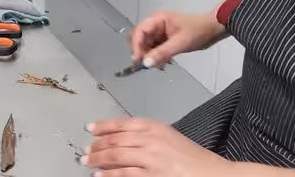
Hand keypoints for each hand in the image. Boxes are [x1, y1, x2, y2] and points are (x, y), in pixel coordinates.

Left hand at [83, 118, 235, 176]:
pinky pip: (123, 174)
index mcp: (155, 126)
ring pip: (116, 157)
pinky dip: (108, 174)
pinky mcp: (150, 176)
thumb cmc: (192, 158)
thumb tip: (121, 139)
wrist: (210, 174)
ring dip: (97, 159)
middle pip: (115, 140)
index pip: (122, 124)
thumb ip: (147, 135)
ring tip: (86, 162)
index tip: (90, 128)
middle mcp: (150, 139)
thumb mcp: (168, 137)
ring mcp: (149, 158)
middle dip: (96, 145)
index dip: (103, 126)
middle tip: (84, 149)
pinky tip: (99, 175)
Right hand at [132, 8, 224, 67]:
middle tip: (148, 65)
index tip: (139, 60)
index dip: (136, 46)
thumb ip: (162, 53)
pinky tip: (164, 63)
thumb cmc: (198, 31)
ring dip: (149, 56)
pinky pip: (153, 49)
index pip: (139, 32)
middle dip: (141, 52)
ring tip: (160, 65)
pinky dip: (156, 57)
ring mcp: (159, 32)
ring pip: (145, 45)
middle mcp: (155, 24)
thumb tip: (146, 63)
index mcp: (157, 20)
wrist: (213, 29)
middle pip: (139, 39)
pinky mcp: (163, 39)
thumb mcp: (180, 43)